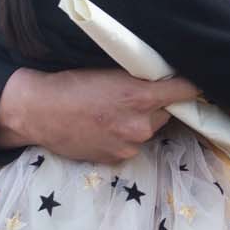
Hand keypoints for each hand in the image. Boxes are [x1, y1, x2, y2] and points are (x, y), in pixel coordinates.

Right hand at [0, 67, 201, 163]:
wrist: (38, 112)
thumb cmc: (70, 84)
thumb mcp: (108, 71)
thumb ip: (139, 77)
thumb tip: (163, 76)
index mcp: (140, 96)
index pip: (185, 91)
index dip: (189, 86)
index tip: (191, 83)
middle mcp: (140, 124)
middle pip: (167, 111)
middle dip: (157, 103)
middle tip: (134, 95)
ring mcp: (130, 144)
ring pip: (149, 128)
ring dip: (140, 121)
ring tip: (113, 112)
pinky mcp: (118, 158)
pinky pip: (133, 144)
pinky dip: (125, 136)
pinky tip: (105, 127)